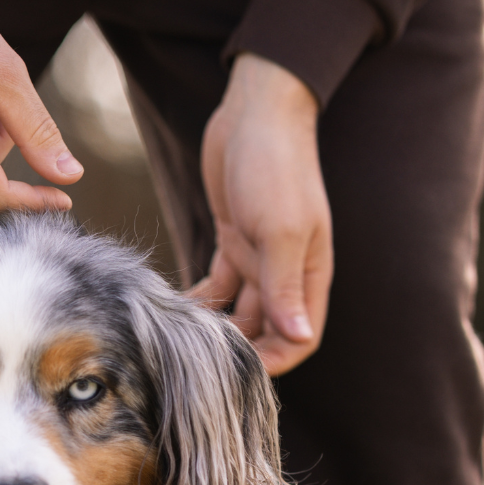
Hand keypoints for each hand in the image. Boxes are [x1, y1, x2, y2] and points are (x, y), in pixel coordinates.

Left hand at [192, 54, 333, 375]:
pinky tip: (174, 309)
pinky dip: (200, 300)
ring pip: (240, 310)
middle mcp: (287, 272)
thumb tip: (299, 338)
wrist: (256, 112)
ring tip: (181, 340)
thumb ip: (284, 286)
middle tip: (197, 362)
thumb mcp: (280, 230)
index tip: (235, 373)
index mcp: (310, 275)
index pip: (299, 338)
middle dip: (238, 350)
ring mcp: (259, 257)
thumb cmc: (276, 167)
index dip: (273, 361)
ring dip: (216, 328)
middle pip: (267, 330)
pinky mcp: (233, 240)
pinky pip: (218, 284)